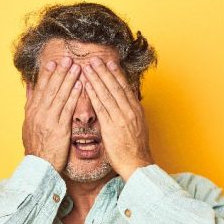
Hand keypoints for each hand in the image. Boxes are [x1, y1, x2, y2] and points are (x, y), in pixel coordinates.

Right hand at [22, 56, 82, 172]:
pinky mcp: (59, 129)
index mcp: (31, 112)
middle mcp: (39, 114)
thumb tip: (29, 86)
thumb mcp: (27, 123)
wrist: (39, 166)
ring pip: (59, 96)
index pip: (39, 89)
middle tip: (67, 59)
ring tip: (76, 68)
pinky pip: (67, 109)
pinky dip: (73, 96)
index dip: (46, 75)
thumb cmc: (36, 146)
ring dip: (68, 80)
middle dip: (59, 73)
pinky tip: (80, 86)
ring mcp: (49, 120)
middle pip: (50, 89)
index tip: (52, 63)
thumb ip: (29, 103)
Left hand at [81, 57, 153, 180]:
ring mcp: (121, 118)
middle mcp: (129, 111)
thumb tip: (126, 105)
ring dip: (96, 78)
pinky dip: (93, 93)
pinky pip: (100, 107)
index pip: (125, 88)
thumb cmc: (135, 149)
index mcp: (136, 110)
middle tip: (95, 58)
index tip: (110, 62)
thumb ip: (130, 114)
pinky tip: (86, 85)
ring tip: (87, 66)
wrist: (137, 164)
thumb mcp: (137, 127)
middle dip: (104, 71)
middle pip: (115, 86)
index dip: (117, 74)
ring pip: (107, 93)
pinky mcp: (111, 127)